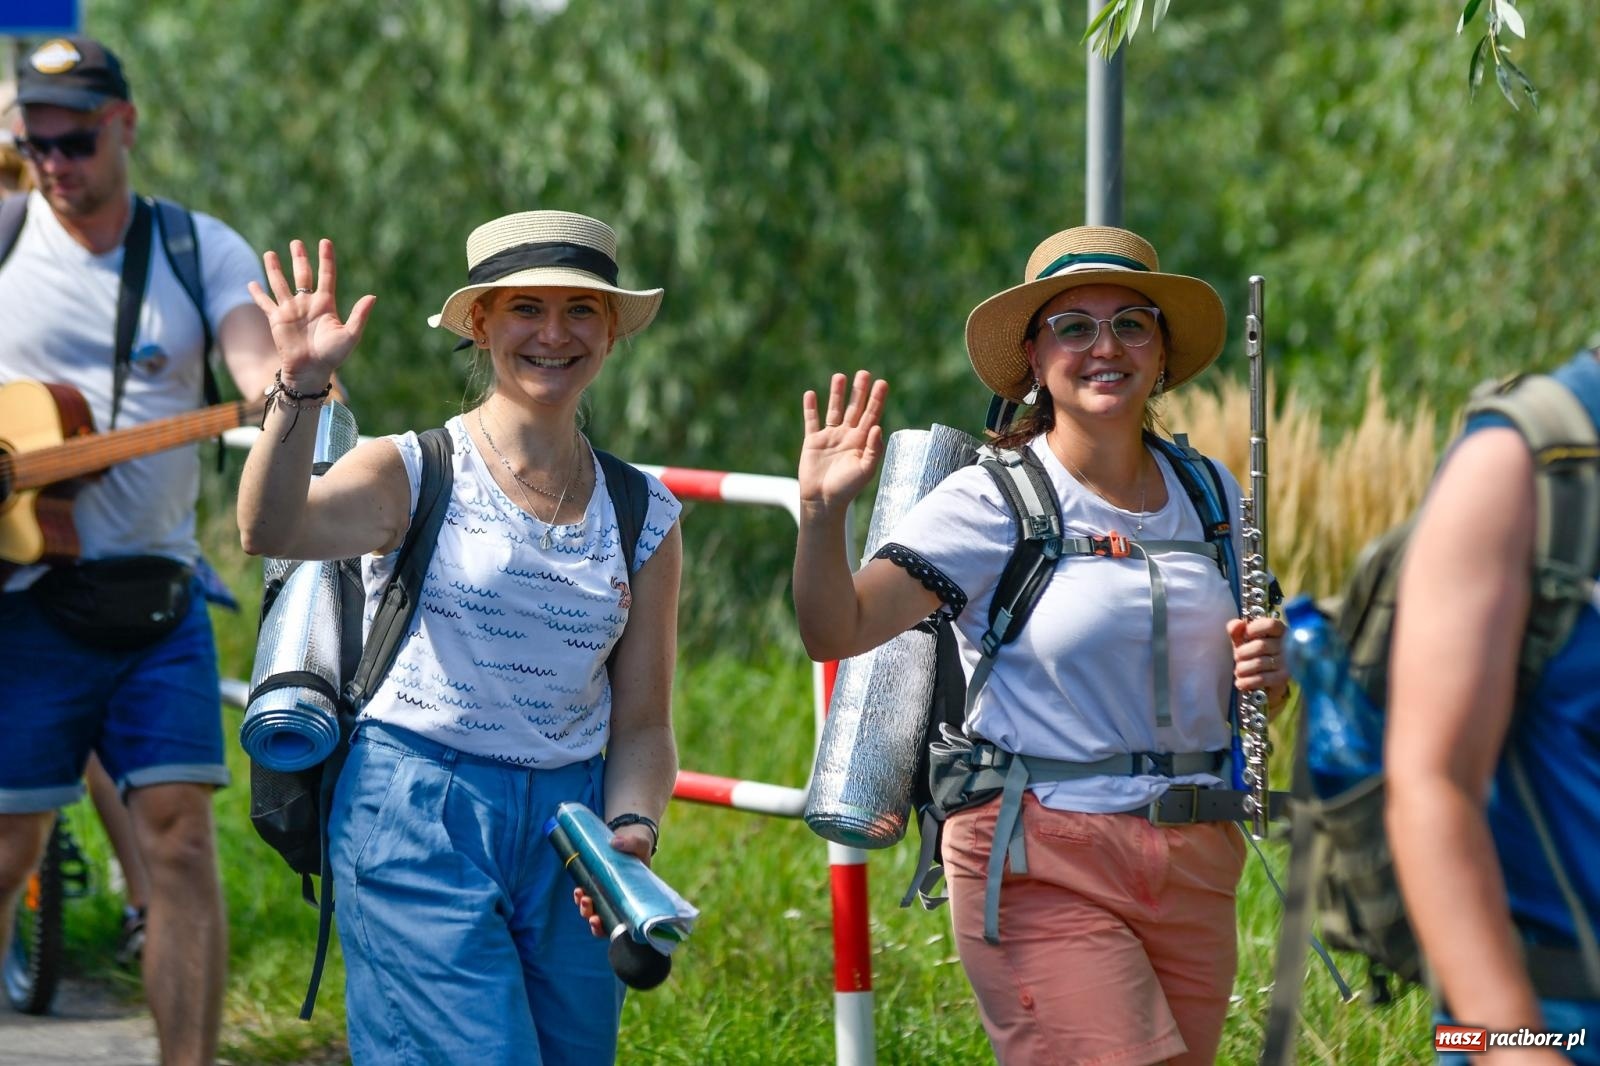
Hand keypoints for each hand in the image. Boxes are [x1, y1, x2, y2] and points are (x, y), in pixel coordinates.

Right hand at [247, 238, 375, 391]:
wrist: (311, 371)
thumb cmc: (332, 355)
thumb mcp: (350, 335)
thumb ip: (359, 315)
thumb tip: (373, 296)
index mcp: (325, 304)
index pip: (326, 275)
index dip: (326, 259)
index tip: (325, 242)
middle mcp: (307, 304)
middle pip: (302, 275)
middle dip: (299, 259)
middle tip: (296, 243)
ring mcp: (291, 310)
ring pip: (280, 284)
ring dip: (275, 269)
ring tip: (270, 253)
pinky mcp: (276, 320)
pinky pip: (265, 303)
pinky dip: (258, 294)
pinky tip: (252, 283)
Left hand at [574, 827, 654, 938]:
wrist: (627, 840)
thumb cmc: (638, 848)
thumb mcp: (640, 844)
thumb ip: (632, 843)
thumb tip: (616, 843)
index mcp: (634, 898)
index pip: (624, 922)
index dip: (612, 927)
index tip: (602, 921)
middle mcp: (619, 900)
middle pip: (607, 920)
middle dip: (596, 920)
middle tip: (592, 913)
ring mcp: (606, 895)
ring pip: (595, 912)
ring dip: (586, 909)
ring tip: (582, 896)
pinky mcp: (596, 886)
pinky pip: (587, 898)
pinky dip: (581, 897)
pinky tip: (578, 891)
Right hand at [799, 370, 888, 512]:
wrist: (823, 501)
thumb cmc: (847, 488)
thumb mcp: (866, 470)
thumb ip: (874, 449)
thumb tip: (878, 427)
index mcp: (862, 442)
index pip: (872, 415)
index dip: (877, 399)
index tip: (882, 383)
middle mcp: (847, 436)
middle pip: (855, 408)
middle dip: (859, 391)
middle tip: (864, 373)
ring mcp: (830, 437)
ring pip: (834, 410)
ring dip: (837, 394)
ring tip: (840, 376)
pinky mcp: (813, 441)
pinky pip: (812, 421)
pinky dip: (811, 408)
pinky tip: (811, 394)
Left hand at [1227, 614, 1289, 708]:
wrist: (1264, 680)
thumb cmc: (1253, 654)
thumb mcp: (1243, 639)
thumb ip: (1236, 630)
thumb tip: (1236, 624)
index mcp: (1279, 631)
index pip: (1271, 625)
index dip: (1254, 628)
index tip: (1245, 635)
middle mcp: (1286, 646)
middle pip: (1261, 645)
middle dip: (1242, 653)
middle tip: (1237, 657)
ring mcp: (1286, 662)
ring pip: (1259, 663)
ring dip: (1242, 668)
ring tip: (1238, 670)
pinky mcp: (1283, 678)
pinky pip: (1262, 679)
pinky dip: (1247, 681)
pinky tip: (1240, 682)